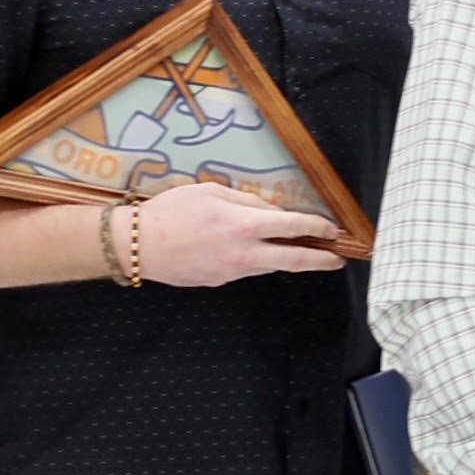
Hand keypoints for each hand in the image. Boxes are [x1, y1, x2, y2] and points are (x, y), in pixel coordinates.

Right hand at [128, 180, 350, 289]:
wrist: (137, 246)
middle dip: (321, 260)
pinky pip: (245, 269)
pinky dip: (254, 260)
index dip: (317, 228)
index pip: (293, 227)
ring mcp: (232, 272)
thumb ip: (245, 201)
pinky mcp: (219, 282)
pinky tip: (247, 251)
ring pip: (270, 265)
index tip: (331, 230)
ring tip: (298, 251)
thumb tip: (269, 212)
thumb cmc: (171, 212)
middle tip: (337, 259)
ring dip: (286, 259)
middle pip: (294, 260)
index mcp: (244, 225)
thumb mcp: (211, 192)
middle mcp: (244, 253)